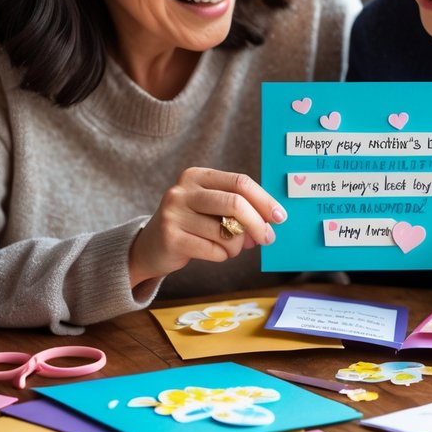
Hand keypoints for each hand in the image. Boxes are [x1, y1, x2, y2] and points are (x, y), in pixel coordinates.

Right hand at [129, 167, 285, 284]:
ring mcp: (174, 213)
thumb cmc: (192, 225)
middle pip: (235, 203)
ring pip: (226, 232)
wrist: (151, 247)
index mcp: (197, 176)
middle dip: (258, 224)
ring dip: (237, 245)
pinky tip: (213, 252)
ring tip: (229, 247)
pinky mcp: (171, 237)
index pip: (240, 182)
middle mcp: (183, 190)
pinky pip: (214, 250)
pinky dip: (222, 255)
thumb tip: (272, 221)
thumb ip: (239, 209)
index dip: (264, 200)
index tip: (280, 217)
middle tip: (268, 239)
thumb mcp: (212, 208)